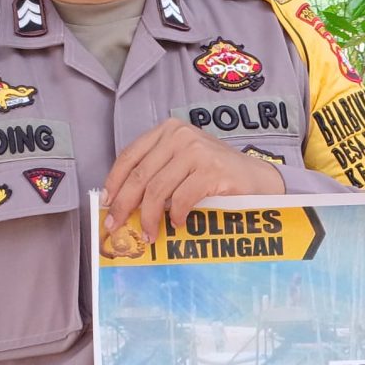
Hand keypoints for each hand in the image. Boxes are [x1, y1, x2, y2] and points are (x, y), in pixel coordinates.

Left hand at [104, 118, 285, 240]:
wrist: (258, 179)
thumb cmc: (217, 175)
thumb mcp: (182, 164)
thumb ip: (157, 172)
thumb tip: (122, 202)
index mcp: (168, 130)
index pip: (130, 155)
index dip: (114, 181)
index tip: (107, 202)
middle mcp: (180, 136)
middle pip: (140, 175)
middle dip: (124, 204)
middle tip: (116, 225)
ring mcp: (197, 152)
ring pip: (157, 191)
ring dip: (148, 217)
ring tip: (148, 234)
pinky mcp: (211, 171)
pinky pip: (180, 200)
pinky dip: (174, 217)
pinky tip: (176, 225)